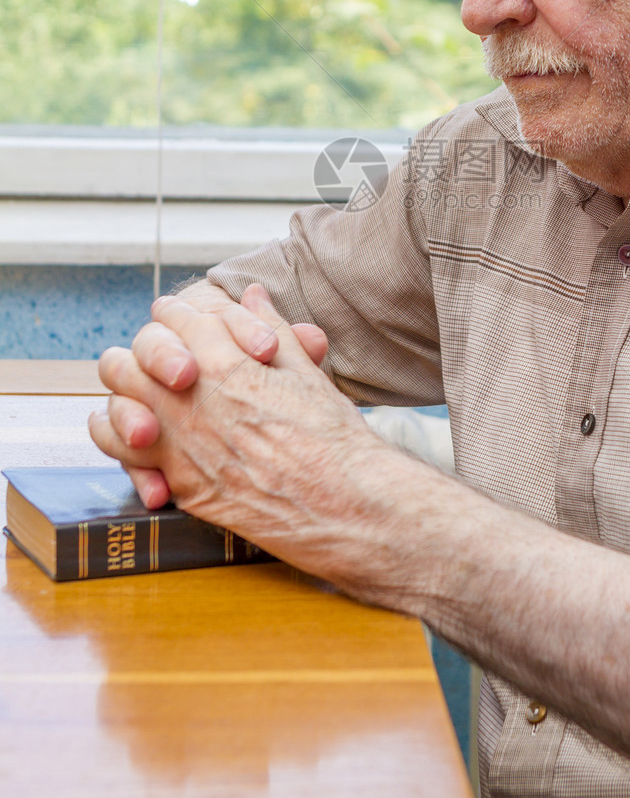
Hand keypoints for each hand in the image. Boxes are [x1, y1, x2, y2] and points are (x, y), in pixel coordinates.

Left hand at [89, 285, 408, 592]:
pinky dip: (125, 445)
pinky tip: (139, 438)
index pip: (178, 320)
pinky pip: (129, 459)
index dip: (176, 314)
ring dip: (125, 396)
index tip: (178, 317)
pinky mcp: (181, 486)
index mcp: (227, 365)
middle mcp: (194, 403)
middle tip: (155, 356)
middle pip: (132, 359)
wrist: (343, 504)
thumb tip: (253, 293)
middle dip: (141, 352)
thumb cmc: (333, 437)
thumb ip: (273, 327)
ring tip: (138, 395)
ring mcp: (181, 447)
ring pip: (118, 408)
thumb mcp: (306, 371)